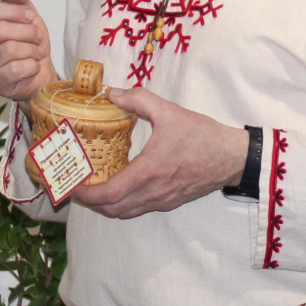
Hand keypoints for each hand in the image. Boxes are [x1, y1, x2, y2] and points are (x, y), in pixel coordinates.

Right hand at [0, 0, 54, 99]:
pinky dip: (31, 66)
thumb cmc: (25, 41)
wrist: (36, 71)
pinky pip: (16, 69)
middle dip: (27, 31)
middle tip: (36, 36)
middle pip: (1, 29)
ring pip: (10, 49)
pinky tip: (30, 65)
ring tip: (35, 51)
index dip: (13, 11)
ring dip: (32, 49)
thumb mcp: (23, 14)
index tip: (29, 15)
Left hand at [70, 87, 250, 218]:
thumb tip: (113, 93)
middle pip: (111, 209)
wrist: (232, 157)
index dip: (86, 194)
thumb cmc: (202, 136)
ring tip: (96, 186)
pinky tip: (122, 185)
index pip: (108, 194)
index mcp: (148, 171)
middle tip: (79, 185)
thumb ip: (139, 99)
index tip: (72, 185)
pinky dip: (124, 203)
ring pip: (125, 212)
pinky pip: (140, 209)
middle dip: (91, 201)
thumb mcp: (169, 112)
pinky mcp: (171, 202)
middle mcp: (153, 192)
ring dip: (107, 204)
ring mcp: (162, 200)